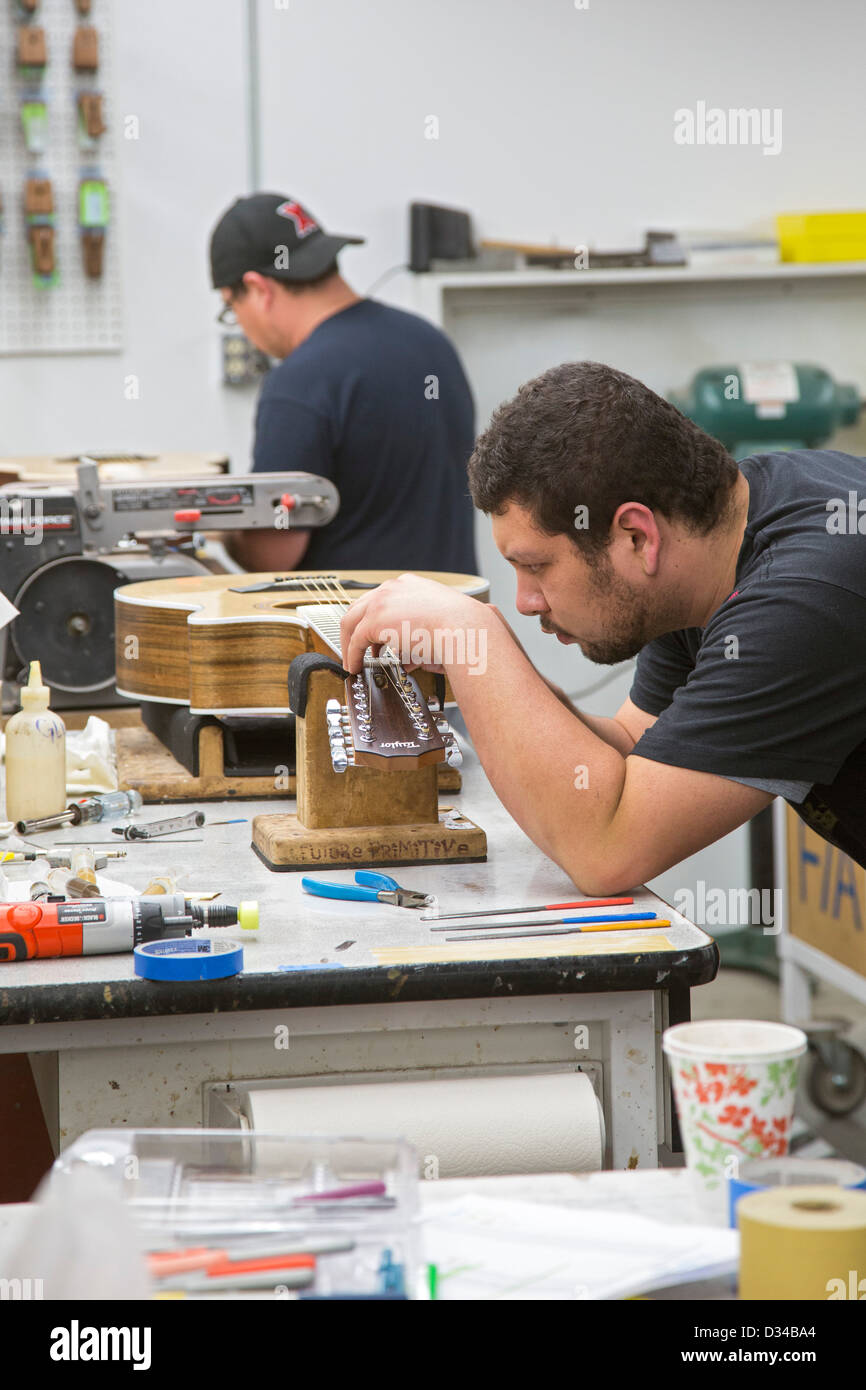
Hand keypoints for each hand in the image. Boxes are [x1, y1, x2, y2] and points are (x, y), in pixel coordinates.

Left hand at [339, 574, 491, 675]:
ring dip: (349, 643)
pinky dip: (352, 654)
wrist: (463, 627)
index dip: (372, 618)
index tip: (373, 635)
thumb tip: (409, 657)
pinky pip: (355, 640)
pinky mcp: (375, 619)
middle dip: (356, 629)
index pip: (381, 599)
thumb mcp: (436, 622)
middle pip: (361, 607)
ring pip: (352, 622)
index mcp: (409, 584)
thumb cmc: (460, 627)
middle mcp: (392, 588)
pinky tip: (354, 666)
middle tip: (355, 647)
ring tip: (352, 660)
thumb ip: (418, 632)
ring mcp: (381, 601)